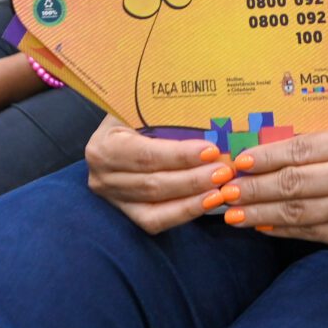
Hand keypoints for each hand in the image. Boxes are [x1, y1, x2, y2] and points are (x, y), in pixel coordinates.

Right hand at [84, 116, 230, 234]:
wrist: (113, 133)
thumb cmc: (131, 114)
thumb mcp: (139, 107)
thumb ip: (163, 113)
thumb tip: (206, 113)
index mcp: (104, 145)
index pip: (146, 155)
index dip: (180, 156)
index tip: (211, 151)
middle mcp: (103, 175)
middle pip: (153, 183)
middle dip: (193, 180)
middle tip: (224, 172)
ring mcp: (112, 197)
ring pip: (155, 205)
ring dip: (192, 199)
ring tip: (221, 190)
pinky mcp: (125, 211)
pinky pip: (155, 220)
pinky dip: (183, 212)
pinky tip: (206, 202)